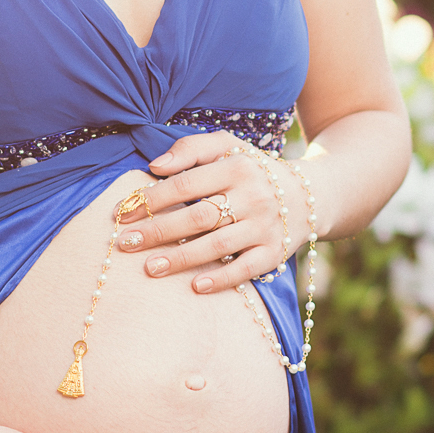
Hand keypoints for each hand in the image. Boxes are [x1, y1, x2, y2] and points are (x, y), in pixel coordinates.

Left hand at [115, 129, 310, 293]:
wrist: (309, 195)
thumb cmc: (253, 169)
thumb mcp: (228, 146)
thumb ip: (191, 148)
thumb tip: (155, 166)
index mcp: (237, 166)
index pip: (187, 184)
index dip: (153, 198)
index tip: (124, 212)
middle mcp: (253, 196)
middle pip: (198, 217)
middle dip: (158, 231)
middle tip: (126, 243)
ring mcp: (265, 227)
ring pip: (217, 246)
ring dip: (181, 258)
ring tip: (149, 267)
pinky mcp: (275, 253)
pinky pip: (245, 270)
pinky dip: (220, 279)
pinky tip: (194, 286)